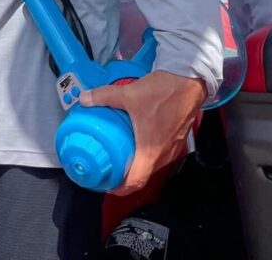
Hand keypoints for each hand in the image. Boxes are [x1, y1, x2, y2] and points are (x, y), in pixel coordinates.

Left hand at [79, 70, 205, 194]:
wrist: (188, 82)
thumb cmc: (161, 92)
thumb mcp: (128, 93)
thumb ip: (103, 96)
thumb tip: (83, 99)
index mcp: (150, 150)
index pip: (135, 181)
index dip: (119, 188)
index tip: (107, 184)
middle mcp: (163, 155)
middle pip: (143, 175)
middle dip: (125, 175)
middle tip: (109, 166)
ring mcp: (172, 149)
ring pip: (152, 165)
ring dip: (138, 163)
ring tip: (121, 154)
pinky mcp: (177, 140)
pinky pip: (160, 154)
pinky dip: (148, 153)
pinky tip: (138, 140)